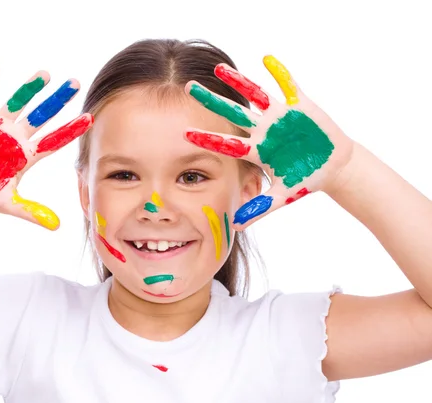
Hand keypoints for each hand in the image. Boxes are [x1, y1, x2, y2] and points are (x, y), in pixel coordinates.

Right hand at [0, 63, 92, 229]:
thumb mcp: (9, 205)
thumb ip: (32, 212)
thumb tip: (57, 226)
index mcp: (27, 155)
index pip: (54, 139)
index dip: (71, 129)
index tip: (89, 117)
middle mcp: (16, 137)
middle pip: (41, 115)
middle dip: (57, 100)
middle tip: (75, 83)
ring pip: (17, 102)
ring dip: (29, 88)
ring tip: (45, 74)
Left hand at [185, 55, 354, 228]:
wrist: (333, 166)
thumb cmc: (304, 181)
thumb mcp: (282, 196)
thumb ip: (259, 208)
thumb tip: (237, 227)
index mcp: (257, 150)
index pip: (227, 142)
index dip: (207, 138)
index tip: (184, 133)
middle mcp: (263, 130)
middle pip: (233, 113)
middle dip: (212, 101)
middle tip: (188, 88)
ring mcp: (280, 116)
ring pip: (255, 95)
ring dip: (238, 82)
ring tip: (219, 69)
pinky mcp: (300, 104)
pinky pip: (289, 85)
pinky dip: (280, 73)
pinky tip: (266, 59)